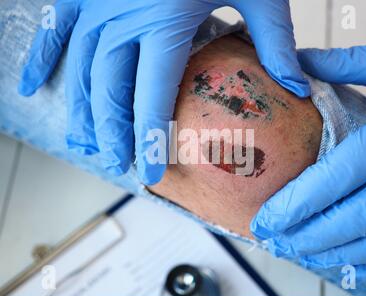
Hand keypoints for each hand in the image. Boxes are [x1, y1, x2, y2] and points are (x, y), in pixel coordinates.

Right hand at [18, 0, 309, 183]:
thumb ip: (276, 42)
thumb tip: (298, 88)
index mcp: (166, 19)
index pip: (153, 96)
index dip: (149, 138)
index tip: (150, 173)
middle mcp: (123, 15)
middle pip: (111, 91)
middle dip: (114, 132)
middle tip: (119, 163)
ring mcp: (97, 2)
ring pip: (82, 69)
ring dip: (84, 111)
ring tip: (90, 144)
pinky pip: (54, 28)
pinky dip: (42, 58)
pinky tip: (32, 87)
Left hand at [251, 41, 365, 280]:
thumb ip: (351, 66)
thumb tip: (302, 65)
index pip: (331, 181)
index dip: (292, 206)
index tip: (264, 218)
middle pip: (348, 221)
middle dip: (304, 237)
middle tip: (272, 241)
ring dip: (331, 254)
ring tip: (298, 252)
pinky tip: (343, 260)